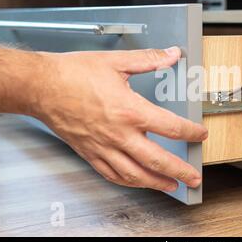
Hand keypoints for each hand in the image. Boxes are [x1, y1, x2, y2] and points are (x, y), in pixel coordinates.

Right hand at [33, 47, 207, 191]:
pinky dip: (129, 181)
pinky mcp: (90, 153)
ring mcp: (104, 147)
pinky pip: (112, 174)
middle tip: (194, 178)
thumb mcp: (116, 61)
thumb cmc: (73, 74)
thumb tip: (172, 54)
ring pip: (135, 174)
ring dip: (157, 183)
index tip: (199, 135)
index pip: (170, 127)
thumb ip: (149, 59)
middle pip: (157, 160)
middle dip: (180, 171)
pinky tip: (137, 181)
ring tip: (172, 186)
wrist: (41, 86)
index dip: (190, 132)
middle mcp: (119, 134)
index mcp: (130, 110)